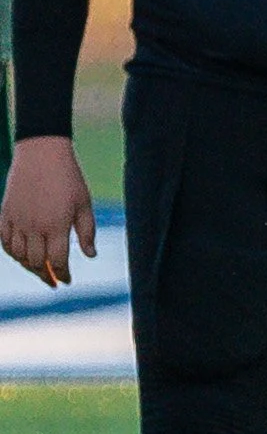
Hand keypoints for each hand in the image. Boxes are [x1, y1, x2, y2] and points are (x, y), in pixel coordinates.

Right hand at [0, 137, 96, 286]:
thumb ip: (86, 232)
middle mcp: (34, 226)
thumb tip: (90, 256)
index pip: (57, 261)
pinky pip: (4, 241)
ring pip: (18, 255)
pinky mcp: (5, 213)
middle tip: (53, 280)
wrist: (41, 152)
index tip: (67, 281)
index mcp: (56, 226)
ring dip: (29, 265)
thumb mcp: (84, 204)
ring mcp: (17, 220)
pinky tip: (21, 255)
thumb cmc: (69, 178)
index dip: (62, 274)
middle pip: (36, 262)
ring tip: (39, 269)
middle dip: (46, 275)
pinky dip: (12, 252)